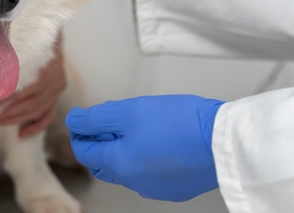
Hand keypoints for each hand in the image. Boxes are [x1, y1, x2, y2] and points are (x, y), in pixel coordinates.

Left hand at [0, 37, 66, 137]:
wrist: (47, 27)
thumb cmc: (25, 33)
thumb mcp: (10, 38)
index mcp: (39, 62)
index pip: (17, 86)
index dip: (0, 97)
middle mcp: (51, 74)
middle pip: (28, 102)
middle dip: (6, 112)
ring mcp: (57, 83)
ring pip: (36, 109)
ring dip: (16, 119)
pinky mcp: (58, 90)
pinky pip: (48, 113)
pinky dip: (36, 125)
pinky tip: (22, 133)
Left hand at [65, 95, 223, 201]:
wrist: (223, 140)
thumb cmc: (178, 123)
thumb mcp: (127, 111)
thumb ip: (95, 118)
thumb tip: (74, 121)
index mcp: (118, 165)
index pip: (83, 151)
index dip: (80, 131)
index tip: (84, 117)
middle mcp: (133, 182)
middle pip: (102, 163)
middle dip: (98, 143)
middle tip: (109, 121)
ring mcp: (155, 188)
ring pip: (125, 169)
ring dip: (120, 150)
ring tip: (134, 127)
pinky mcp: (175, 187)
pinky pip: (148, 174)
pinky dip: (142, 158)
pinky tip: (155, 140)